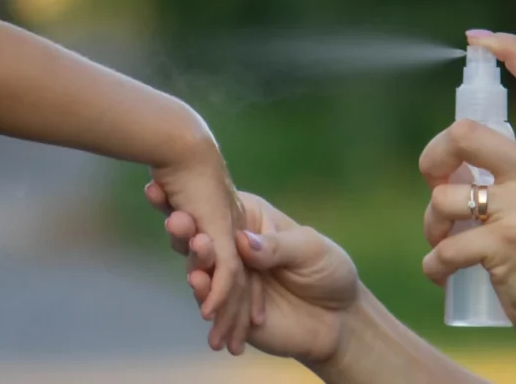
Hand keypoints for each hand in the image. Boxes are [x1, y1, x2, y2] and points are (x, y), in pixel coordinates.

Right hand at [145, 183, 359, 363]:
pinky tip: (200, 295)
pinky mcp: (228, 309)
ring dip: (194, 263)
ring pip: (201, 268)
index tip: (175, 195)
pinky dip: (206, 298)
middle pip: (202, 235)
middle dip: (185, 228)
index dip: (196, 203)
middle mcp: (232, 246)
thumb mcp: (309, 250)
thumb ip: (277, 246)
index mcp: (249, 220)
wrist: (340, 320)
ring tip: (194, 263)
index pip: (218, 209)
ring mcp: (228, 277)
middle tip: (178, 220)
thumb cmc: (329, 271)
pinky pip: (212, 304)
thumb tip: (242, 241)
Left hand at [419, 29, 515, 341]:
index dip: (510, 49)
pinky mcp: (505, 246)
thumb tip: (443, 160)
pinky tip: (441, 273)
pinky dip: (432, 264)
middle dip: (431, 159)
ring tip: (444, 242)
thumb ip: (502, 169)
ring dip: (430, 225)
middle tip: (435, 184)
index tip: (477, 38)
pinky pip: (443, 247)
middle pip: (463, 133)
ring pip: (443, 198)